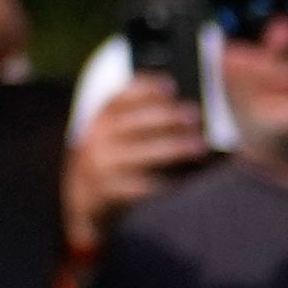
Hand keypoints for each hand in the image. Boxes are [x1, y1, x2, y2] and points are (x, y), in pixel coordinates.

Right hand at [63, 80, 211, 251]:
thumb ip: (145, 122)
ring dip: (173, 148)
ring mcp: (100, 168)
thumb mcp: (118, 136)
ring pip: (141, 154)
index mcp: (100, 120)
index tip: (171, 86)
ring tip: (200, 146)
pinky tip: (185, 179)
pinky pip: (142, 186)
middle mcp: (96, 141)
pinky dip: (166, 182)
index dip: (145, 89)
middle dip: (167, 117)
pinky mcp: (109, 194)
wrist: (87, 201)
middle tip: (195, 116)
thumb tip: (189, 115)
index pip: (120, 98)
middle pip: (134, 123)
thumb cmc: (118, 160)